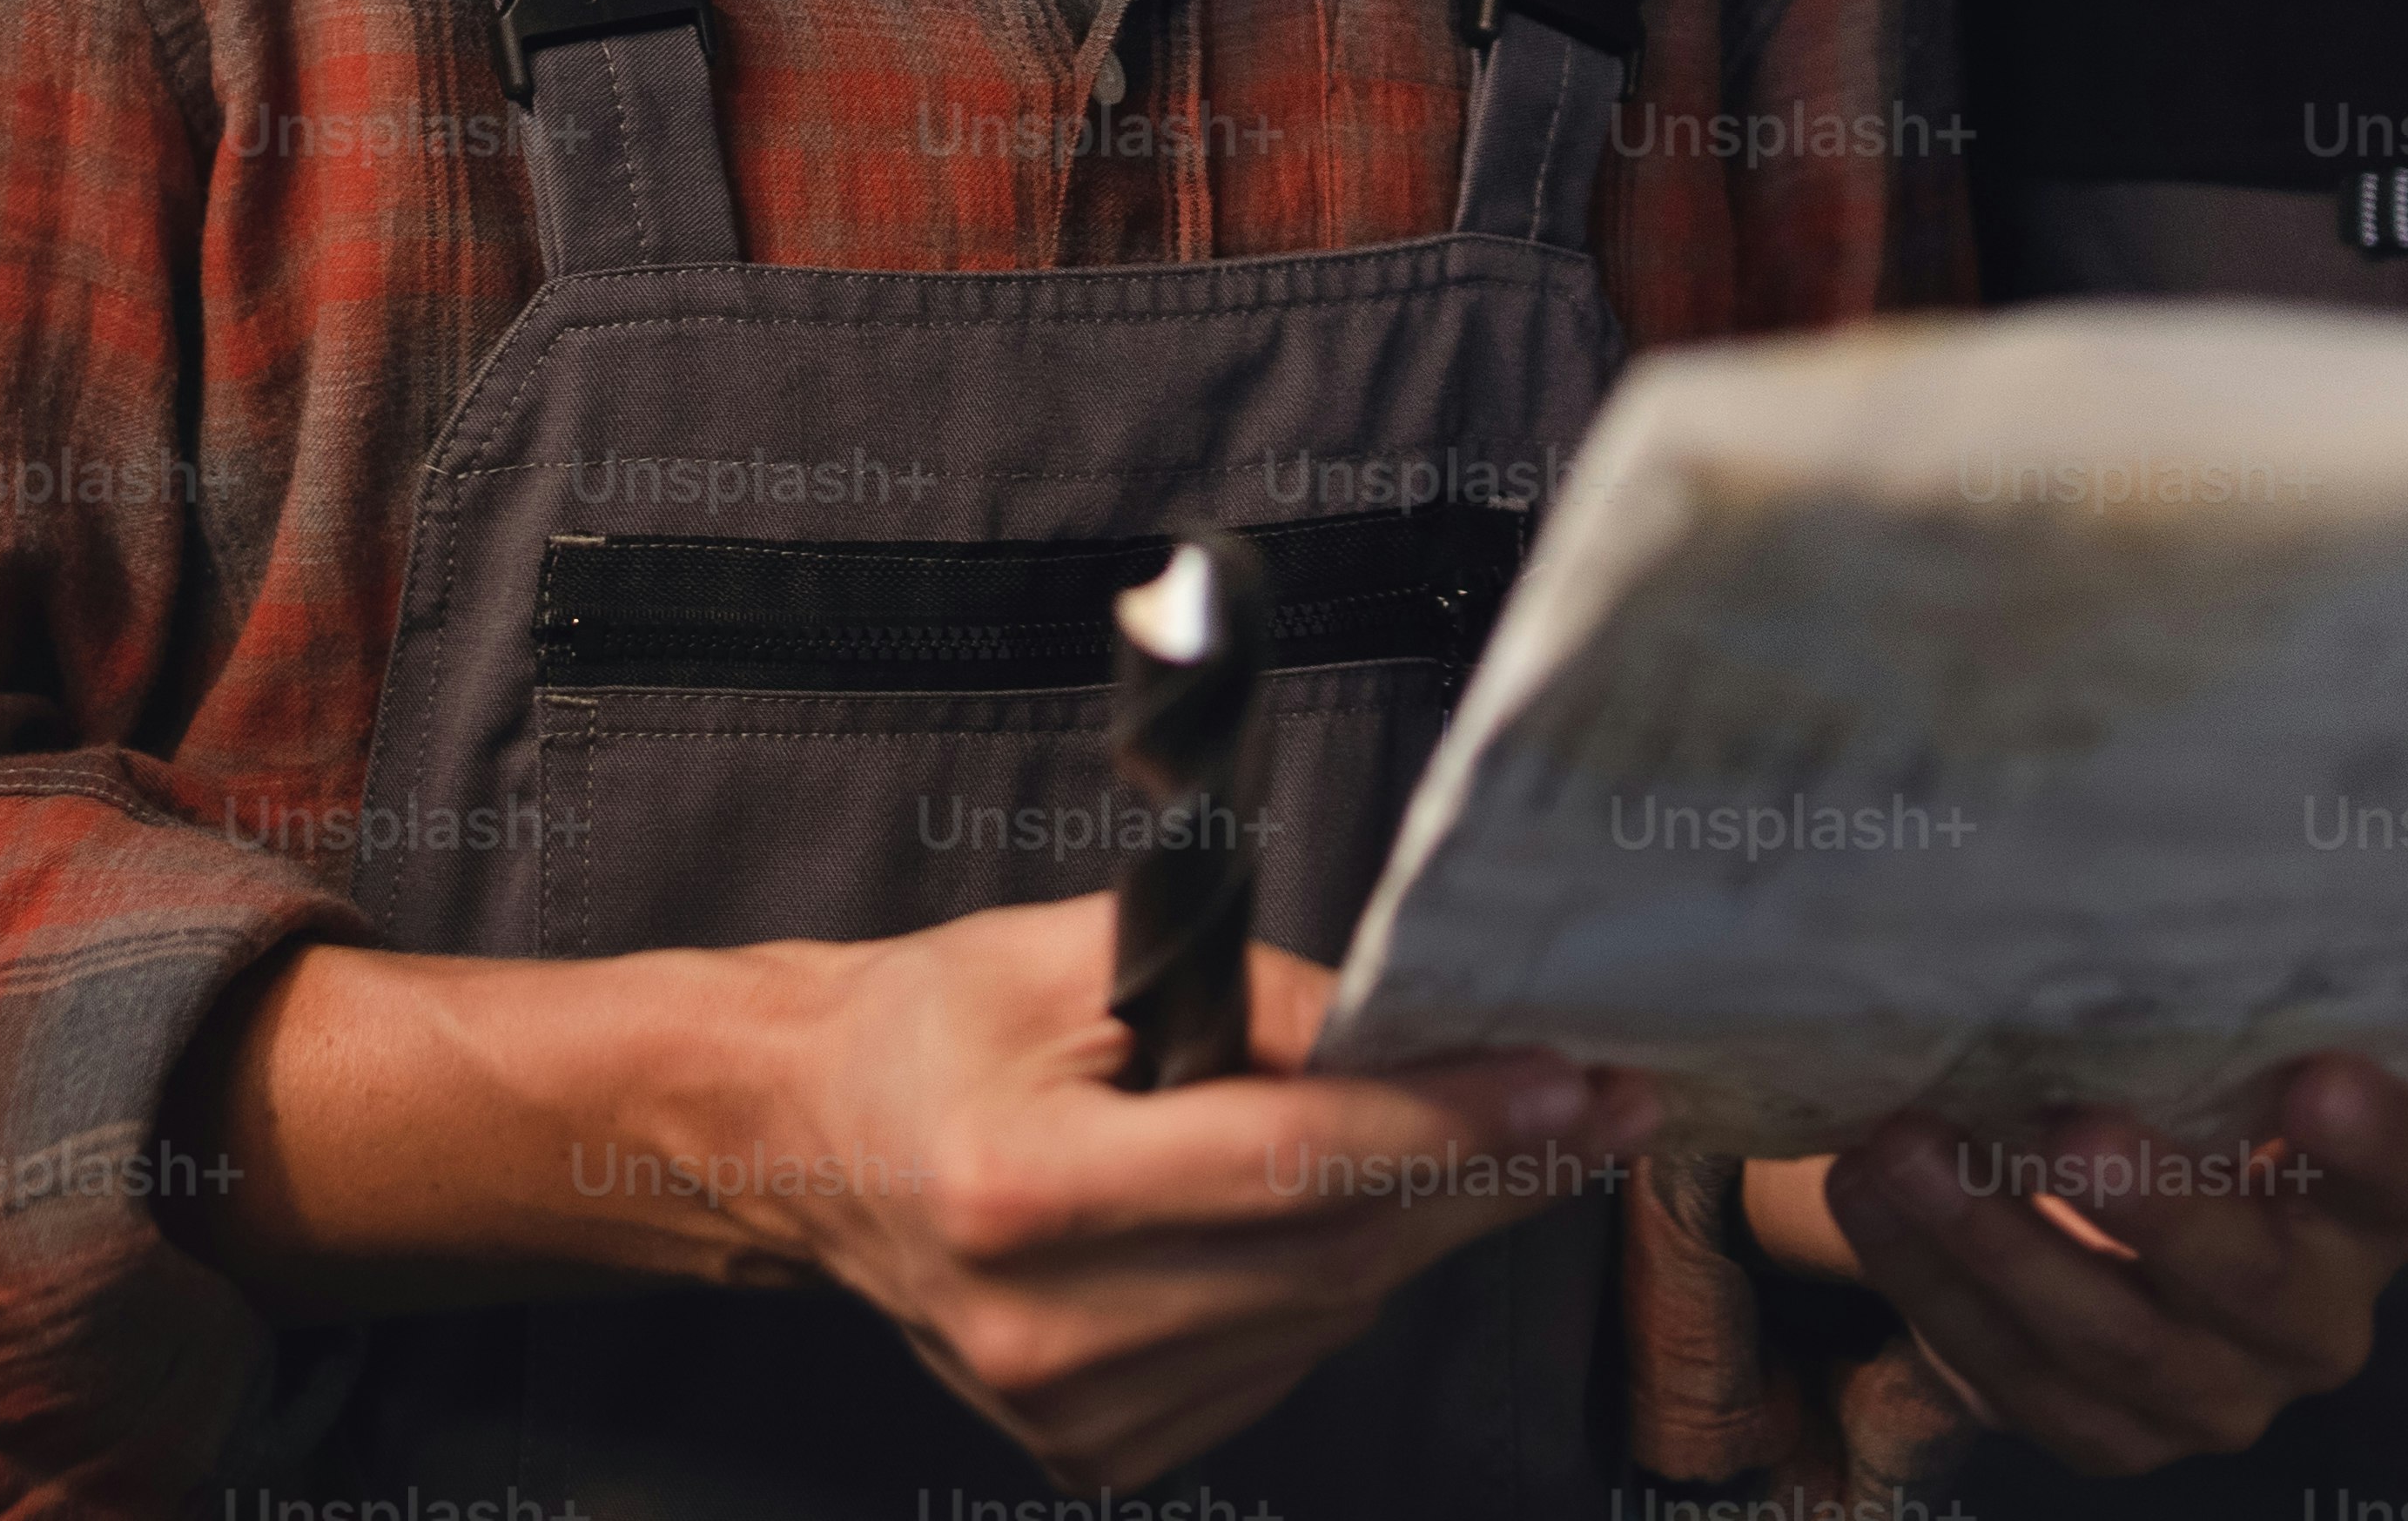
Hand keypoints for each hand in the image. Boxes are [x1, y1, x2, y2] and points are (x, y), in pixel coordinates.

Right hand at [735, 899, 1643, 1494]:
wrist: (810, 1143)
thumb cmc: (939, 1027)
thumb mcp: (1075, 954)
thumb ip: (1251, 997)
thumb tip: (1420, 1038)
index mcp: (1021, 1190)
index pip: (1291, 1163)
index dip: (1447, 1125)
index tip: (1573, 1086)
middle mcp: (1046, 1328)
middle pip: (1333, 1258)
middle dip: (1482, 1176)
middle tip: (1597, 1109)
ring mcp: (1072, 1413)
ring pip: (1328, 1319)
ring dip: (1416, 1227)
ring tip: (1462, 1137)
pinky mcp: (1097, 1454)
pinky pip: (1282, 1364)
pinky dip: (1329, 1282)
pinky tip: (1313, 1213)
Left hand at [1813, 1056, 2407, 1476]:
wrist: (2090, 1222)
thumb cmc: (2162, 1100)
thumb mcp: (2198, 1060)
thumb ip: (2191, 1018)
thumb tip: (2102, 894)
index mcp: (2363, 1213)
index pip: (2394, 1183)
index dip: (2367, 1143)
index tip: (2319, 1079)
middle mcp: (2310, 1321)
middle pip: (2254, 1287)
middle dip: (2160, 1211)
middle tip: (2072, 1132)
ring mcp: (2211, 1394)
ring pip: (2110, 1340)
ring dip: (1993, 1240)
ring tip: (1902, 1145)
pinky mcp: (2108, 1433)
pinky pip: (2012, 1375)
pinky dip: (1928, 1281)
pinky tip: (1868, 1194)